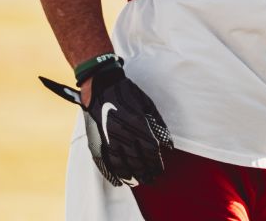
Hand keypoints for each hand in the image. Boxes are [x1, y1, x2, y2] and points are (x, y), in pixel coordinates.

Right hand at [40, 68, 172, 186]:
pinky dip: (113, 173)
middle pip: (137, 160)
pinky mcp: (97, 138)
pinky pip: (105, 161)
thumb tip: (169, 145)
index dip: (156, 162)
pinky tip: (120, 181)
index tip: (160, 170)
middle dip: (146, 172)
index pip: (150, 150)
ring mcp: (108, 136)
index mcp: (137, 122)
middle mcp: (122, 131)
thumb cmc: (127, 92)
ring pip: (121, 164)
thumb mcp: (147, 104)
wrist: (101, 84)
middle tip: (152, 179)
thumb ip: (159, 126)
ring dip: (131, 176)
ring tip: (139, 182)